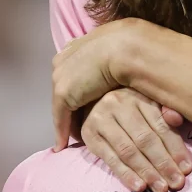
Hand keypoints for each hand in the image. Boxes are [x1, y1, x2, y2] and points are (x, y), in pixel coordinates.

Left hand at [52, 23, 130, 150]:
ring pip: (62, 105)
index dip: (80, 87)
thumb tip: (123, 71)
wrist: (124, 48)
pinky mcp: (62, 92)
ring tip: (78, 137)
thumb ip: (115, 62)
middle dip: (73, 105)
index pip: (73, 72)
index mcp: (77, 46)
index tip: (87, 99)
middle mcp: (64, 60)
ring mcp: (61, 75)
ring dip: (69, 120)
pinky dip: (62, 131)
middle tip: (82, 122)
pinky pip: (60, 117)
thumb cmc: (130, 49)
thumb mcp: (121, 53)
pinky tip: (64, 145)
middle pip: (65, 89)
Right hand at [80, 88, 191, 191]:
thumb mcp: (146, 101)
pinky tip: (139, 187)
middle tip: (177, 183)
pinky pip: (110, 159)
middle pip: (145, 139)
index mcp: (138, 95)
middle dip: (163, 164)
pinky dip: (126, 175)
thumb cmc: (126, 105)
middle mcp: (119, 104)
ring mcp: (101, 120)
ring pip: (128, 151)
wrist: (90, 101)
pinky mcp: (89, 135)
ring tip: (161, 188)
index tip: (186, 169)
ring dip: (147, 172)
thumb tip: (177, 120)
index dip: (175, 148)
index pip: (160, 125)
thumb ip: (164, 110)